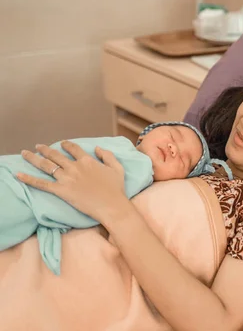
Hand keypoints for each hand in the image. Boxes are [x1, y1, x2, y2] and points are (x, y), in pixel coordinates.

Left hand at [17, 141, 131, 224]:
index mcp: (87, 161)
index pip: (73, 148)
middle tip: (38, 146)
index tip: (61, 143)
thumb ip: (107, 156)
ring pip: (46, 166)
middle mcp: (74, 167)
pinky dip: (29, 179)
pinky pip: (42, 183)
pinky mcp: (61, 190)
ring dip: (33, 158)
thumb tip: (97, 148)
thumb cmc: (116, 188)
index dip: (66, 144)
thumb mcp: (117, 168)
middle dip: (45, 149)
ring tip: (25, 153)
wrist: (111, 205)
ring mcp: (66, 178)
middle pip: (55, 155)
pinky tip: (18, 175)